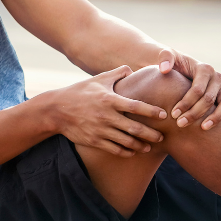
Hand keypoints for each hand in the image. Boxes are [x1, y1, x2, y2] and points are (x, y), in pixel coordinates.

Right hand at [50, 66, 167, 156]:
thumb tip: (132, 69)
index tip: (163, 114)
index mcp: (109, 99)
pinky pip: (113, 149)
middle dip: (150, 134)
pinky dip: (125, 152)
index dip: (151, 111)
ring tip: (150, 147)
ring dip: (140, 146)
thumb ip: (117, 73)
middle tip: (162, 137)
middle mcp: (106, 116)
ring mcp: (100, 130)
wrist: (56, 110)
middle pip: (134, 128)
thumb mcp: (98, 79)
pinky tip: (133, 152)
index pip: (135, 106)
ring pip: (125, 142)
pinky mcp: (94, 141)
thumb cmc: (80, 91)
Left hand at [158, 48, 220, 130]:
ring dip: (216, 117)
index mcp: (204, 68)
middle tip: (180, 124)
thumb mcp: (167, 55)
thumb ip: (165, 58)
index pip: (197, 89)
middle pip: (209, 99)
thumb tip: (164, 69)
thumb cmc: (174, 64)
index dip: (186, 103)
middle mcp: (217, 77)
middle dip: (194, 113)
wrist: (183, 67)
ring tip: (203, 128)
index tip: (173, 114)